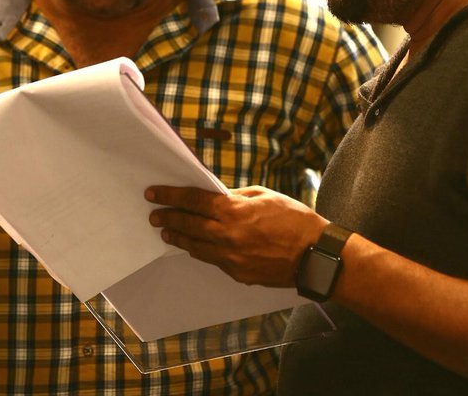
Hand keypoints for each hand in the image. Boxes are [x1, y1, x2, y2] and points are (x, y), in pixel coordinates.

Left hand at [146, 185, 326, 287]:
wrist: (314, 255)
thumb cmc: (295, 220)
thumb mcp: (266, 196)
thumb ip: (237, 197)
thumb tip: (218, 197)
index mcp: (234, 211)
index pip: (193, 201)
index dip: (171, 196)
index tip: (154, 194)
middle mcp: (227, 236)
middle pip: (188, 225)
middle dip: (168, 219)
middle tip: (155, 216)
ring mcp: (231, 258)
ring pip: (196, 247)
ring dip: (180, 238)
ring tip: (168, 233)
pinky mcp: (237, 273)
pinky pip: (213, 260)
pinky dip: (203, 251)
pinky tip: (197, 247)